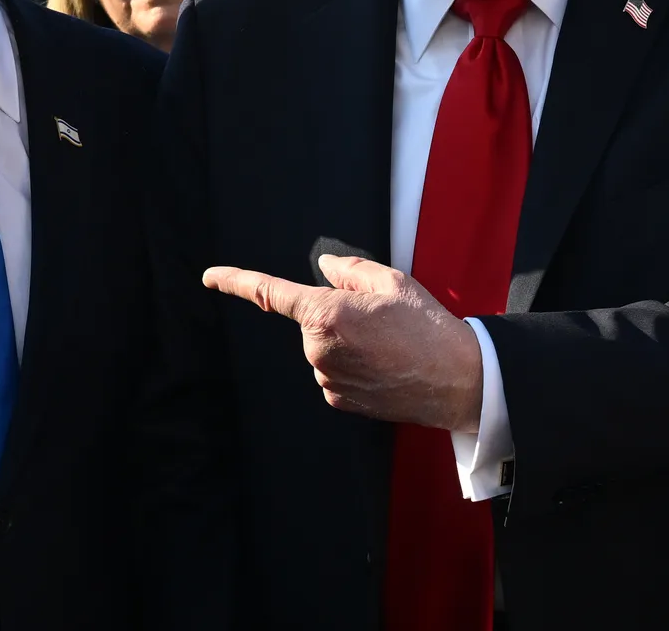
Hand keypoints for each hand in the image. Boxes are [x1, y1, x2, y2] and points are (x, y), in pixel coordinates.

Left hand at [203, 255, 483, 430]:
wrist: (459, 380)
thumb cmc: (428, 327)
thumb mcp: (392, 282)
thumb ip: (349, 271)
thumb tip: (324, 269)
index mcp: (325, 314)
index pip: (269, 293)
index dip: (235, 282)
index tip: (210, 278)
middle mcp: (317, 349)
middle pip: (310, 321)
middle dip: (335, 315)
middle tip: (380, 320)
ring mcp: (326, 378)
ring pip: (321, 348)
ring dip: (345, 343)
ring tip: (389, 346)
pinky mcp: (338, 400)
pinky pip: (332, 373)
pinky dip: (351, 366)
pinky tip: (383, 367)